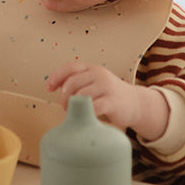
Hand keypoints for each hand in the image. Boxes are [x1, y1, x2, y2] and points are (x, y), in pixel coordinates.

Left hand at [46, 61, 168, 141]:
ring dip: (73, 105)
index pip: (70, 67)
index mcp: (92, 68)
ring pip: (81, 94)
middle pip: (72, 82)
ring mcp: (107, 87)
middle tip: (64, 106)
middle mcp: (99, 74)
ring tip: (74, 112)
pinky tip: (86, 117)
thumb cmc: (109, 94)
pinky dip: (86, 113)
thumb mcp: (94, 82)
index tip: (49, 88)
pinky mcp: (113, 102)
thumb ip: (78, 82)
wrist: (136, 103)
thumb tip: (54, 86)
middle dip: (64, 96)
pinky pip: (93, 107)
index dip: (56, 76)